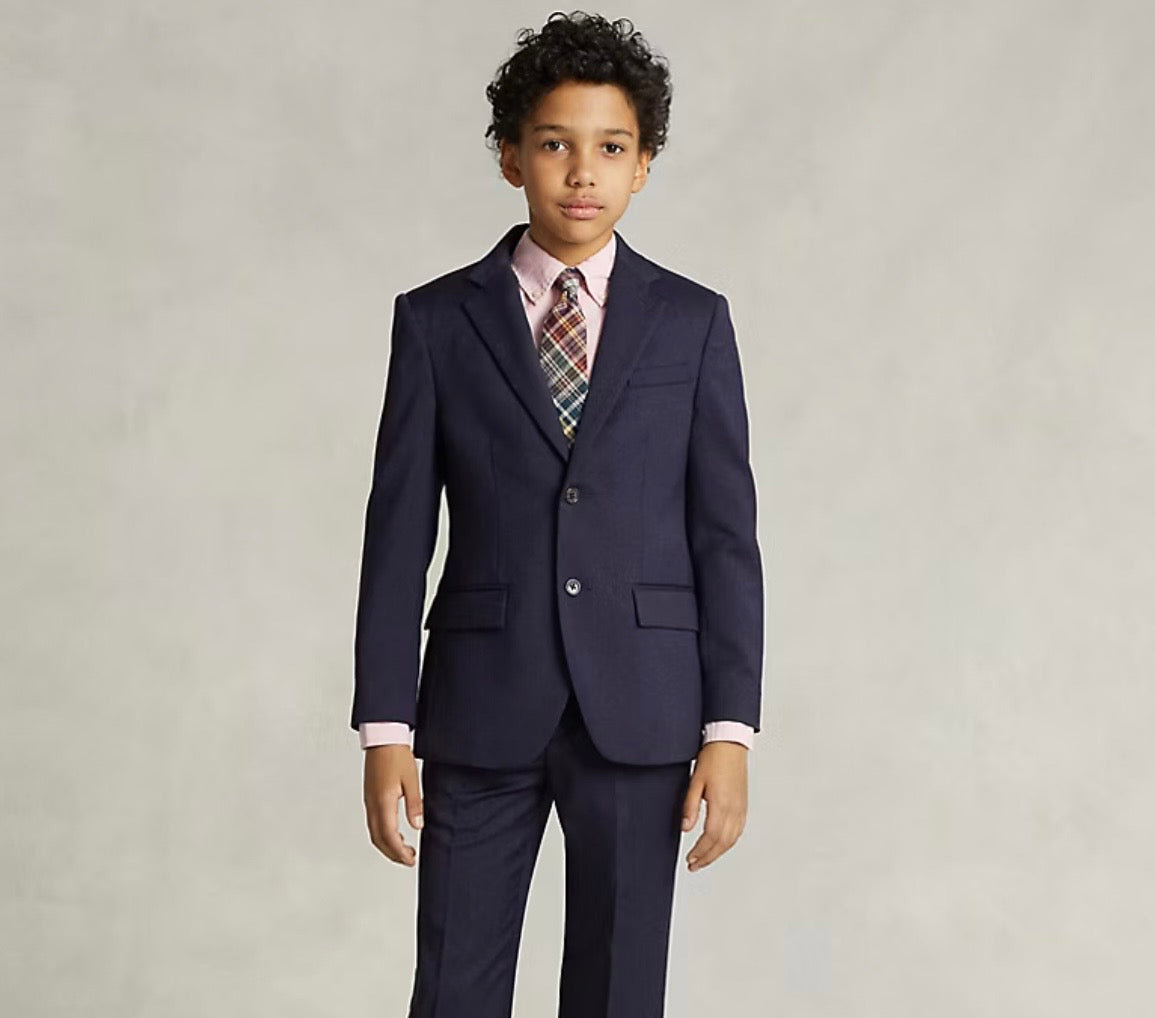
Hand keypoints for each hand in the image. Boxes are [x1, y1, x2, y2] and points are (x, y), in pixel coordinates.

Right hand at [363, 744, 423, 865]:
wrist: (383, 738)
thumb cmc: (396, 755)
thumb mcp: (411, 779)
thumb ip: (414, 804)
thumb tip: (417, 825)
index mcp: (383, 801)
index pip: (389, 836)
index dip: (399, 852)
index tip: (410, 859)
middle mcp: (373, 804)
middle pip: (378, 839)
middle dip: (392, 854)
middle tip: (408, 859)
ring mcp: (369, 800)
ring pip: (374, 832)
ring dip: (387, 845)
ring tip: (403, 850)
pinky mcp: (370, 796)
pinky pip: (373, 822)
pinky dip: (382, 834)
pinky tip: (393, 833)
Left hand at [681, 740, 747, 871]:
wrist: (730, 743)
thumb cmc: (713, 758)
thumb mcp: (696, 781)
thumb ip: (690, 806)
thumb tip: (685, 828)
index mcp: (721, 804)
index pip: (711, 837)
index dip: (700, 851)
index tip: (690, 859)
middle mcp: (734, 809)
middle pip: (722, 843)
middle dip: (708, 857)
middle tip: (694, 865)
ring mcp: (741, 807)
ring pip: (732, 839)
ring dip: (718, 852)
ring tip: (705, 858)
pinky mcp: (743, 804)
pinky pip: (738, 830)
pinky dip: (729, 842)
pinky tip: (721, 844)